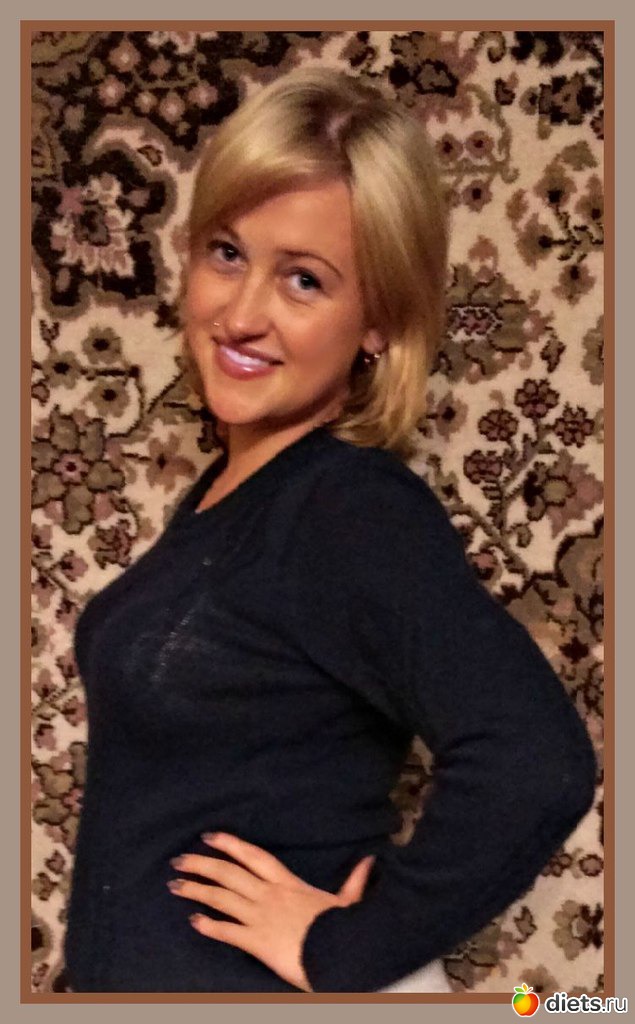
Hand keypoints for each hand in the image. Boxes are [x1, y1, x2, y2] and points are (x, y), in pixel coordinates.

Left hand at [167, 831, 375, 991]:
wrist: (339, 954)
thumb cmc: (340, 928)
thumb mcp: (347, 902)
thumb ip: (354, 881)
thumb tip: (370, 861)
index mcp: (287, 883)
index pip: (253, 856)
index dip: (229, 844)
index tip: (209, 836)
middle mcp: (268, 895)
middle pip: (228, 873)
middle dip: (201, 864)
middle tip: (179, 860)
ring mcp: (260, 917)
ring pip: (221, 898)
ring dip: (196, 890)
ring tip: (176, 885)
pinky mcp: (256, 942)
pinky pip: (226, 931)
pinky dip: (209, 926)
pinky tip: (193, 922)